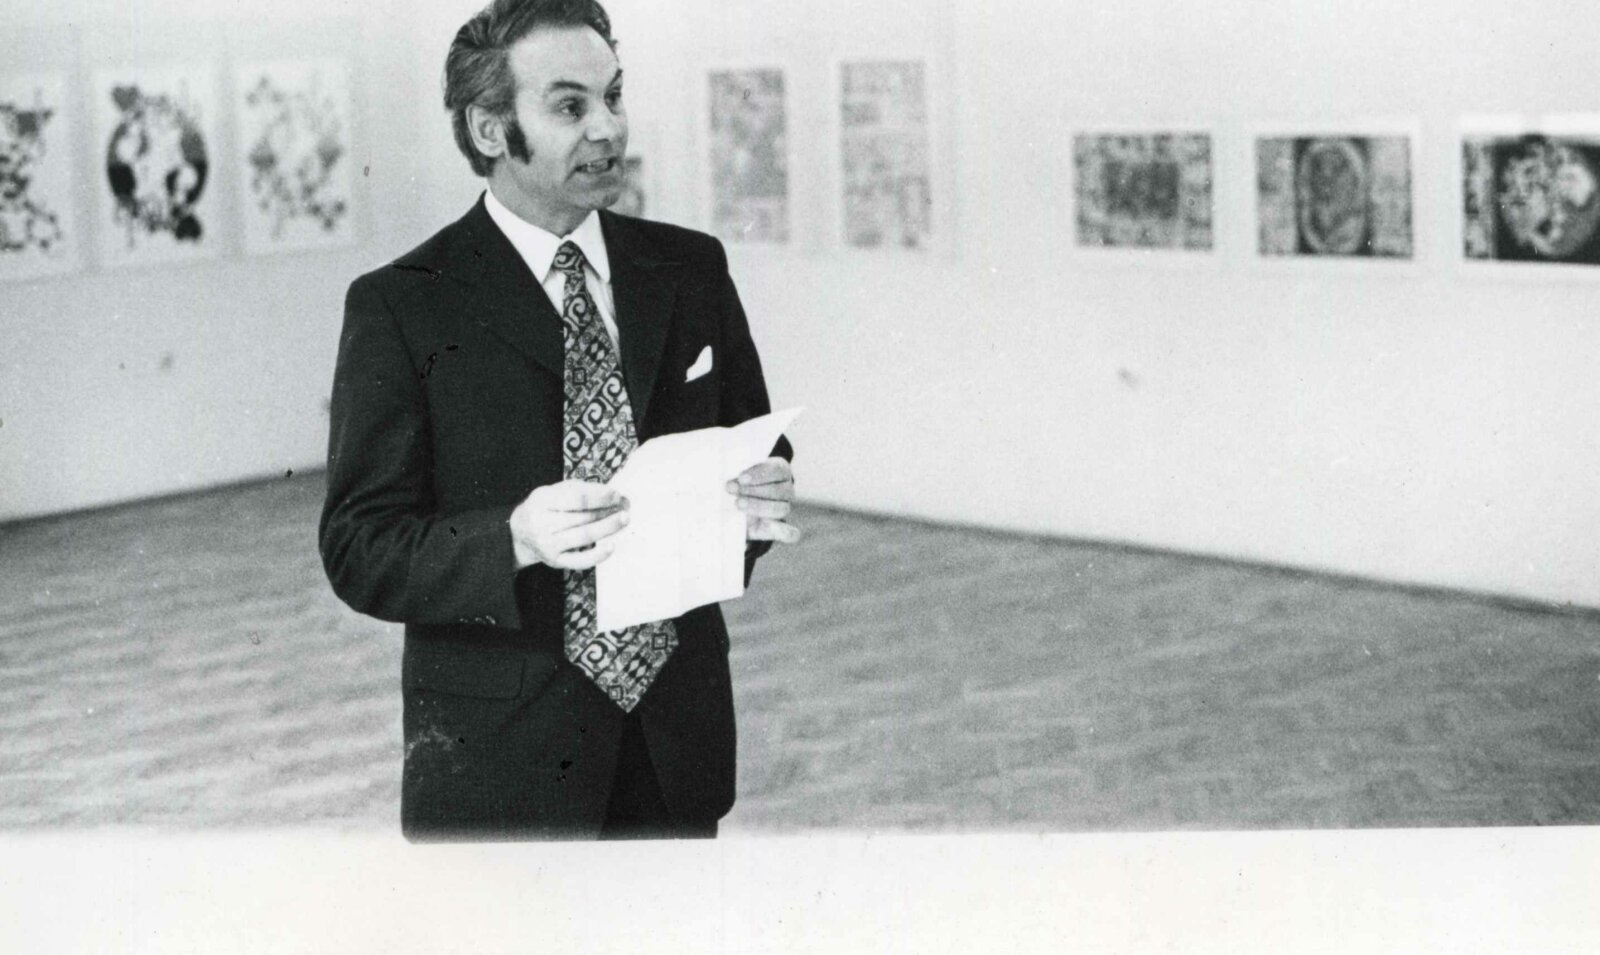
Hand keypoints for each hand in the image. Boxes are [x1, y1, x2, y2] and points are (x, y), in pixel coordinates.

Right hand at [509, 481, 629, 569]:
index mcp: (542, 501)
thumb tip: (615, 496)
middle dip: (608, 511)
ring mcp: (548, 544)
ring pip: (584, 536)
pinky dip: (598, 555)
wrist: (520, 533)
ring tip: (624, 519)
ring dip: (608, 527)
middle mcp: (541, 523)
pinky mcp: (555, 561)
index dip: (600, 496)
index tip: (617, 494)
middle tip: (625, 506)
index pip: (577, 498)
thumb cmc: (545, 508)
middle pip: (583, 517)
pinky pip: (580, 561)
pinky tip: (611, 546)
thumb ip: (582, 490)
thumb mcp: (555, 491)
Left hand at [727, 457, 799, 543]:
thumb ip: (738, 476)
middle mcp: (786, 490)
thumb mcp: (737, 477)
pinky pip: (789, 533)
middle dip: (752, 490)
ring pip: (779, 509)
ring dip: (757, 506)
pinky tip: (770, 526)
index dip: (760, 473)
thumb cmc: (738, 485)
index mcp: (780, 471)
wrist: (734, 507)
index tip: (741, 478)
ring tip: (737, 504)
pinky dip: (784, 532)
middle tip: (731, 489)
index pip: (777, 470)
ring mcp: (784, 509)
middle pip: (777, 490)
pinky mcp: (780, 529)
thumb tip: (730, 481)